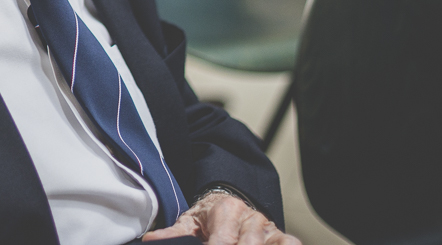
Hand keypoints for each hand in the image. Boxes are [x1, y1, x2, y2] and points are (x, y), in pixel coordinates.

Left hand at [142, 191, 300, 244]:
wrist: (231, 201)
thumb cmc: (208, 216)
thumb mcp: (189, 221)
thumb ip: (174, 233)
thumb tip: (150, 240)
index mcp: (226, 211)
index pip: (224, 242)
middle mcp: (251, 219)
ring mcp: (268, 229)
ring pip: (272, 244)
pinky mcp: (282, 238)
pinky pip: (291, 244)